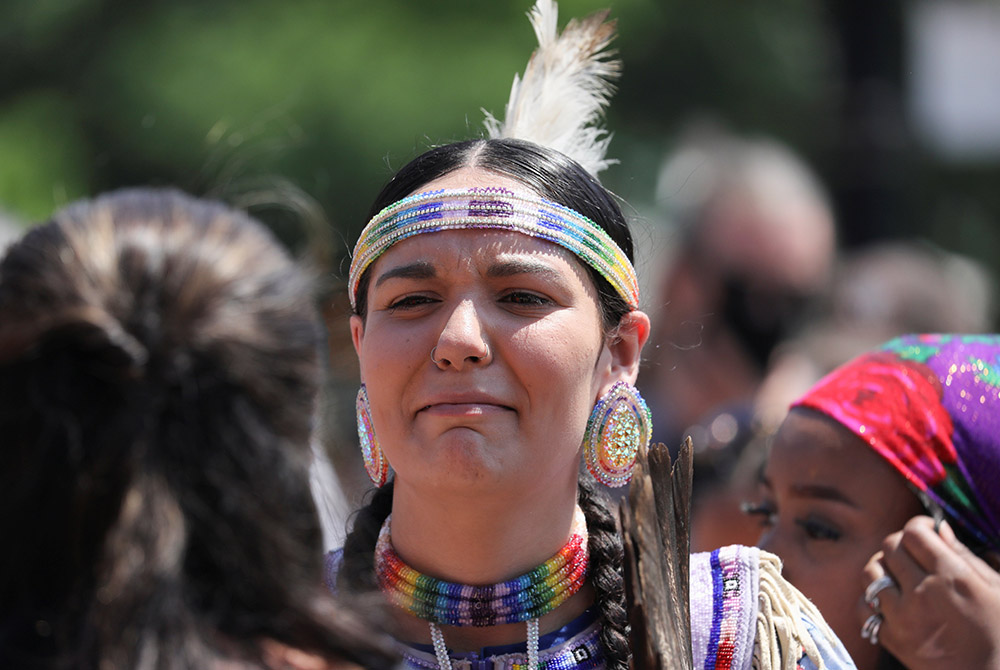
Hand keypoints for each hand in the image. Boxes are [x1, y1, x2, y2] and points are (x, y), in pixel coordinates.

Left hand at [860, 515, 999, 669]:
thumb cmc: (999, 633)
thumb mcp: (996, 589)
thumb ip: (965, 555)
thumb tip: (939, 529)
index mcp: (952, 577)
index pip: (913, 533)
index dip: (919, 526)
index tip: (927, 532)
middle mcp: (922, 594)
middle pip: (889, 547)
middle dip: (902, 544)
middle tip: (915, 554)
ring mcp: (902, 617)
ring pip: (871, 573)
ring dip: (883, 568)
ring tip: (900, 576)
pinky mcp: (891, 638)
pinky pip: (863, 606)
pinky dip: (872, 599)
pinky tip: (890, 601)